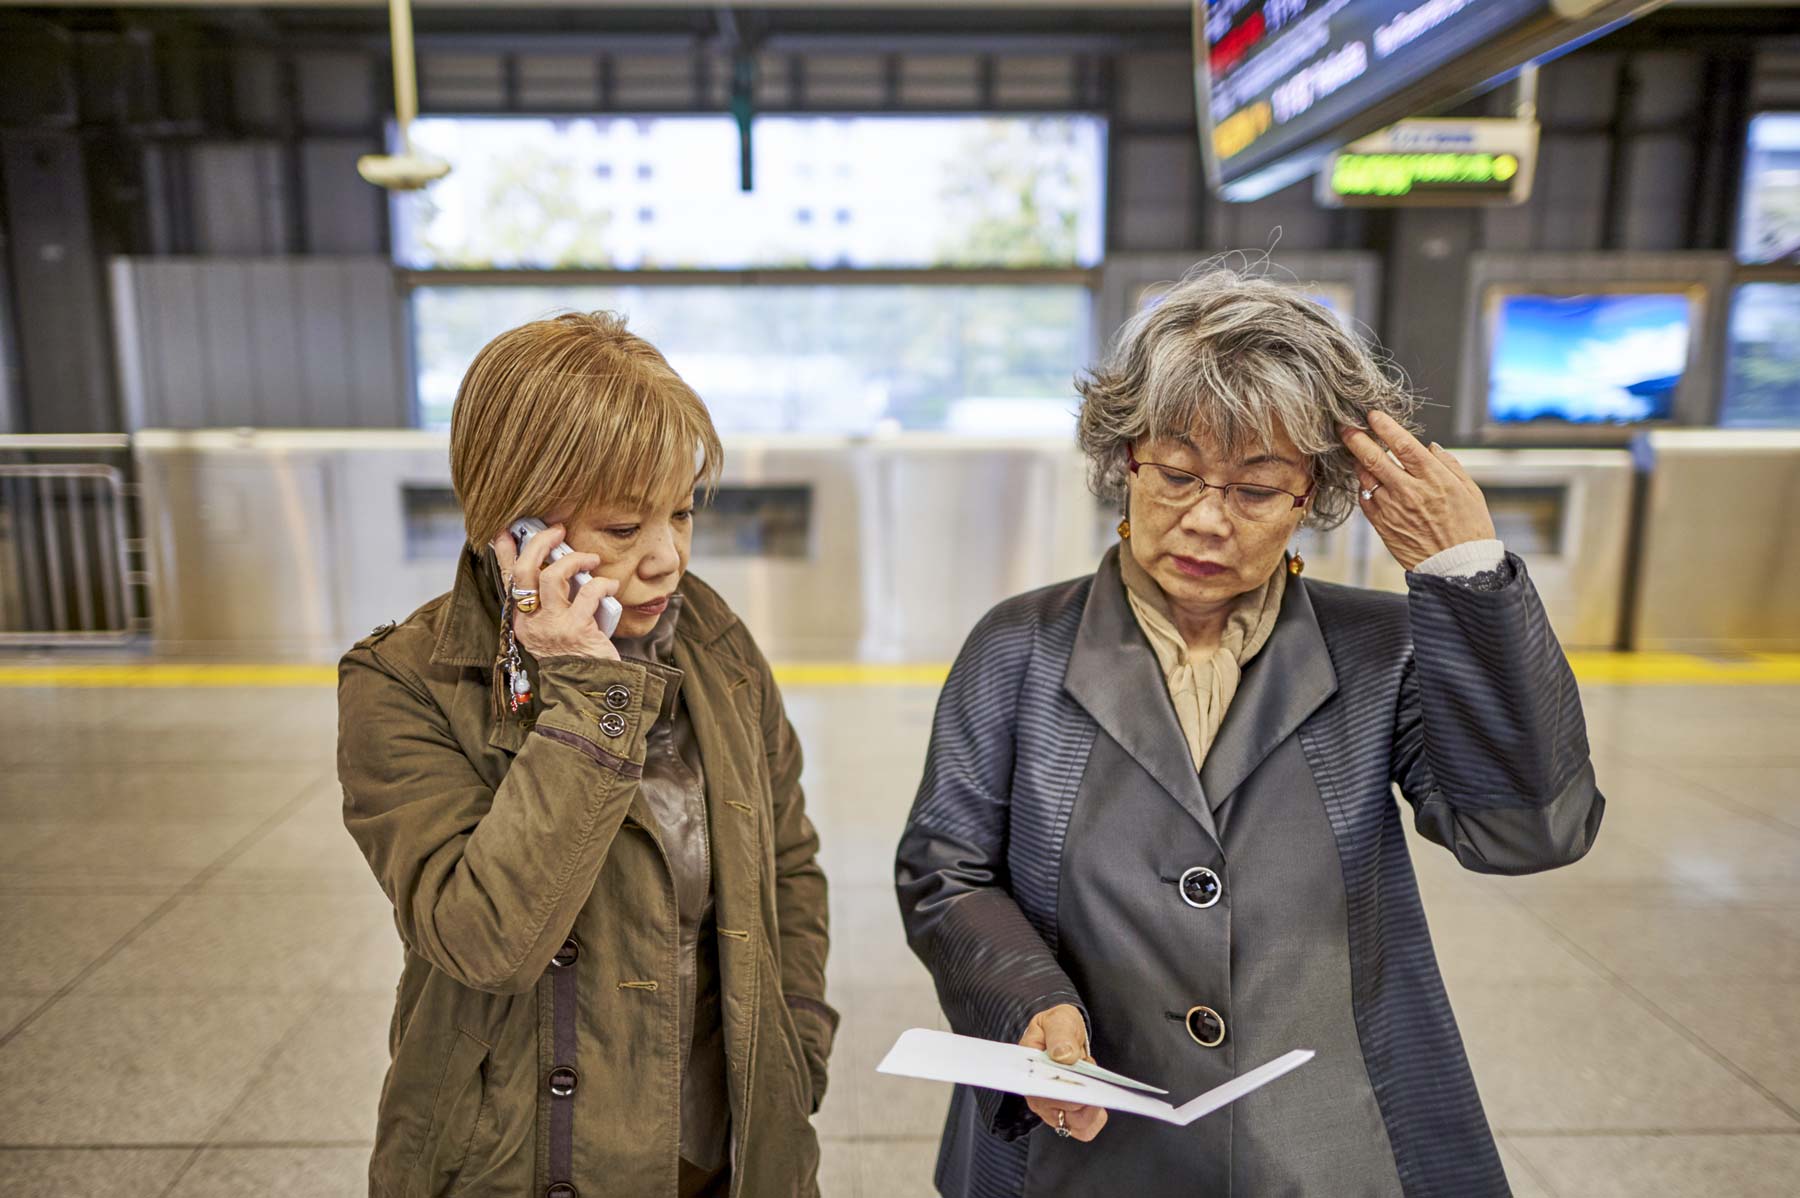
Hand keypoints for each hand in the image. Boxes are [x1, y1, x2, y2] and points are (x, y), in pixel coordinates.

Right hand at [492, 524, 620, 661]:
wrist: (587, 688)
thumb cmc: (574, 654)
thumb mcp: (552, 628)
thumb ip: (551, 602)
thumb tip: (559, 565)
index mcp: (523, 619)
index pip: (508, 579)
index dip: (505, 552)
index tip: (506, 530)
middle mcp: (532, 621)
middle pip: (524, 570)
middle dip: (539, 543)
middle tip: (557, 531)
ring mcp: (552, 625)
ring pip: (552, 576)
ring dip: (574, 560)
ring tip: (590, 559)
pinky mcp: (576, 629)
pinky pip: (589, 593)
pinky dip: (602, 583)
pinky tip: (611, 586)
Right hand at [1018, 1003, 1107, 1142]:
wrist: (1064, 1033)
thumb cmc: (1056, 1027)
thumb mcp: (1057, 1020)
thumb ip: (1059, 1035)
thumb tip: (1063, 1055)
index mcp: (1030, 1073)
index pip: (1042, 1093)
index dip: (1065, 1092)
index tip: (1082, 1079)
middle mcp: (1038, 1096)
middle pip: (1062, 1113)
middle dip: (1085, 1097)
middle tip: (1092, 1073)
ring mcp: (1053, 1108)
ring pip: (1075, 1125)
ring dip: (1092, 1108)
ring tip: (1096, 1084)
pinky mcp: (1068, 1116)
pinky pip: (1084, 1129)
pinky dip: (1096, 1118)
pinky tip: (1098, 1099)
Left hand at [1340, 411, 1496, 570]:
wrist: (1459, 567)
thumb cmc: (1469, 528)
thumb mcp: (1470, 491)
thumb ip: (1448, 465)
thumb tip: (1430, 447)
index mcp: (1434, 479)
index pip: (1403, 445)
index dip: (1385, 426)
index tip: (1372, 415)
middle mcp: (1410, 491)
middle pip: (1374, 458)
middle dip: (1355, 438)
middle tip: (1344, 426)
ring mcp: (1393, 509)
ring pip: (1365, 478)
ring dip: (1358, 462)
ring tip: (1356, 452)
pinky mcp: (1382, 525)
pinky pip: (1365, 500)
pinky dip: (1364, 487)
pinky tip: (1367, 481)